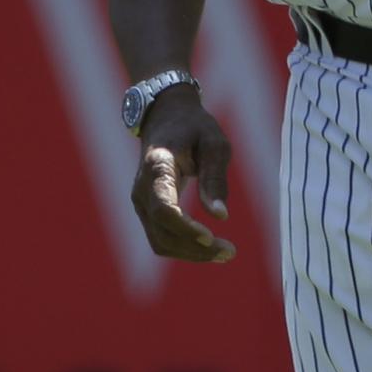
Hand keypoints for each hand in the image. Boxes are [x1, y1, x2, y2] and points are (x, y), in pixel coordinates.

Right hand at [130, 90, 235, 263]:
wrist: (165, 117)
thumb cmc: (194, 127)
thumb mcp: (214, 143)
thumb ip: (215, 178)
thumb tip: (221, 217)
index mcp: (157, 167)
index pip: (164, 207)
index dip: (185, 228)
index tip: (211, 237)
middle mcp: (142, 189)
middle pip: (162, 232)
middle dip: (195, 248)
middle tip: (230, 252)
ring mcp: (141, 202)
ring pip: (160, 242)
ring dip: (191, 253)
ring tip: (225, 253)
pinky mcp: (147, 211)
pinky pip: (161, 238)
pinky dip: (184, 248)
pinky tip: (210, 248)